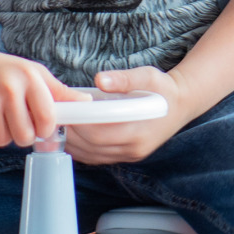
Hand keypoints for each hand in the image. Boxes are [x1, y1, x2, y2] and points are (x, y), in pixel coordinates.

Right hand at [0, 50, 89, 147]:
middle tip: (12, 117)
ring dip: (0, 133)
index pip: (48, 121)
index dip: (44, 128)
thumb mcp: (32, 73)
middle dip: (20, 133)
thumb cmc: (2, 69)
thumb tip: (86, 103)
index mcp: (29, 77)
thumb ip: (59, 91)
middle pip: (25, 137)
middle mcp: (9, 88)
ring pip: (2, 141)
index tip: (37, 123)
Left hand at [65, 66, 197, 164]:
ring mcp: (130, 155)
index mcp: (139, 130)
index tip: (61, 110)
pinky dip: (80, 148)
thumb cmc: (163, 88)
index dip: (77, 124)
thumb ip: (124, 79)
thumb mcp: (148, 75)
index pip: (98, 133)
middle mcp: (134, 148)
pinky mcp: (126, 156)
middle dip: (69, 132)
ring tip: (55, 124)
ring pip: (92, 156)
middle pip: (91, 146)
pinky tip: (69, 134)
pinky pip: (97, 157)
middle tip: (52, 115)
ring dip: (71, 142)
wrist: (181, 105)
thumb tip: (100, 79)